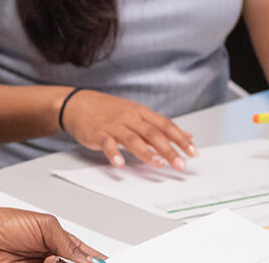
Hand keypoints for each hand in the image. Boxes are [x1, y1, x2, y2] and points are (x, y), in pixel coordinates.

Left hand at [0, 206, 104, 262]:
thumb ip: (68, 242)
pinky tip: (44, 262)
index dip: (98, 261)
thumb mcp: (43, 225)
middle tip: (62, 258)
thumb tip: (88, 259)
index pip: (88, 257)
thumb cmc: (2, 223)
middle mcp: (53, 260)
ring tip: (48, 259)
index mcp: (61, 243)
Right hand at [60, 89, 195, 169]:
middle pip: (152, 133)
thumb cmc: (108, 110)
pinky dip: (113, 153)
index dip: (180, 139)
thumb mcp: (136, 114)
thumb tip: (187, 136)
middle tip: (180, 164)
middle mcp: (129, 117)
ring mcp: (113, 125)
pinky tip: (120, 163)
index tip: (193, 152)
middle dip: (168, 149)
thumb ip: (160, 127)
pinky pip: (107, 143)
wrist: (76, 103)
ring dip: (146, 152)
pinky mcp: (97, 133)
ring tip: (158, 163)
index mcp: (140, 112)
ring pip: (132, 138)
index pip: (165, 125)